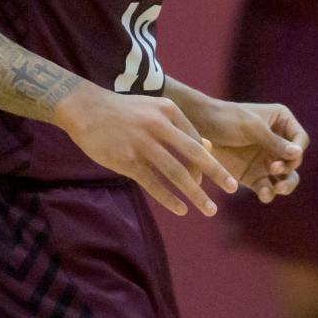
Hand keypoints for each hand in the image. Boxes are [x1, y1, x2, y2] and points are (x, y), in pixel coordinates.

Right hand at [56, 84, 238, 216]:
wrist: (85, 108)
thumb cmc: (122, 111)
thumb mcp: (153, 109)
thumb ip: (177, 126)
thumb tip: (206, 146)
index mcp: (168, 110)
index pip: (196, 139)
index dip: (207, 161)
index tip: (215, 178)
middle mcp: (158, 125)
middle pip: (195, 154)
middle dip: (216, 173)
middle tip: (232, 188)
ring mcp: (142, 143)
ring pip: (176, 173)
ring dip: (196, 194)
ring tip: (209, 210)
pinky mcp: (127, 160)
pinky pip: (154, 183)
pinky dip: (170, 199)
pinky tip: (181, 209)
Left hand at [195, 100, 307, 203]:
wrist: (199, 127)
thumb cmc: (226, 119)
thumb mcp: (252, 127)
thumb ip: (274, 141)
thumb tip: (298, 154)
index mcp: (281, 122)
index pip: (300, 140)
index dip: (297, 150)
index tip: (287, 156)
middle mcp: (277, 143)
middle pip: (295, 162)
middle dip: (290, 168)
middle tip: (275, 169)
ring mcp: (266, 160)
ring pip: (286, 178)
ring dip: (285, 185)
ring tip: (278, 188)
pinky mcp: (253, 175)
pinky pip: (267, 188)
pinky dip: (268, 192)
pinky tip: (265, 193)